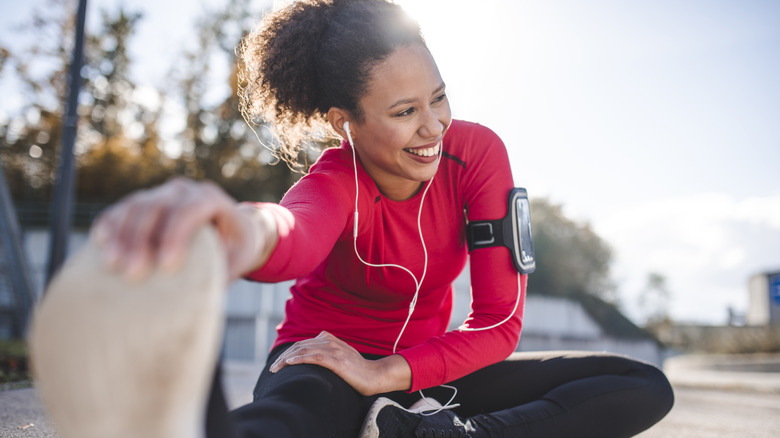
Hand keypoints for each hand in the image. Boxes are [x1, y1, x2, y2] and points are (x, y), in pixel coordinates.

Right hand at [91, 177, 275, 280]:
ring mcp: (162, 193)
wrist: (231, 228)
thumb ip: (224, 271)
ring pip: (135, 205)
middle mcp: (185, 190)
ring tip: (112, 265)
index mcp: (211, 199)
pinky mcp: (145, 202)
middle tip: (133, 274)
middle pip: (157, 207)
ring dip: (121, 234)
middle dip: (142, 239)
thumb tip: (201, 296)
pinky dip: (110, 223)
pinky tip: (101, 242)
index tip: (165, 267)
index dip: (175, 235)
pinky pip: (122, 208)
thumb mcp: (239, 259)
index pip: (190, 210)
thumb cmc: (236, 247)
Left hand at [269, 331, 411, 395]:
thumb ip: (326, 353)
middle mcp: (330, 341)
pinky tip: (289, 363)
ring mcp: (334, 350)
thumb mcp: (340, 356)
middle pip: (300, 346)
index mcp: (329, 339)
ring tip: (276, 368)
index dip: (288, 352)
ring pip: (304, 350)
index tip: (278, 363)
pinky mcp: (337, 361)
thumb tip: (309, 358)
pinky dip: (299, 359)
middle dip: (283, 356)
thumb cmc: (357, 370)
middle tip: (273, 368)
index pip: (302, 343)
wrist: (374, 376)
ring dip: (286, 359)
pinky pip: (314, 357)